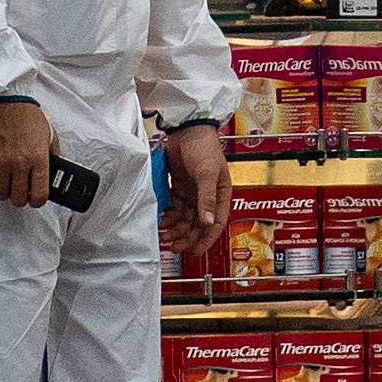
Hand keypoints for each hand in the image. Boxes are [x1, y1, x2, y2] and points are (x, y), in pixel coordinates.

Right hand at [0, 99, 57, 207]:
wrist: (5, 100)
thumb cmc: (27, 114)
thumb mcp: (49, 133)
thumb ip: (53, 154)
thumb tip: (55, 172)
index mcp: (39, 158)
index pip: (40, 194)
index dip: (38, 202)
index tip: (36, 199)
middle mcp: (20, 163)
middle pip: (19, 199)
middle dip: (21, 198)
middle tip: (21, 191)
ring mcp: (2, 163)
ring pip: (1, 194)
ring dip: (5, 192)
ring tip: (7, 183)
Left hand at [161, 121, 231, 253]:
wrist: (188, 129)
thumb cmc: (204, 148)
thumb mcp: (208, 174)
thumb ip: (206, 199)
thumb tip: (207, 222)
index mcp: (220, 194)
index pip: (216, 223)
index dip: (206, 239)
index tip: (196, 251)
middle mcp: (206, 196)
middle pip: (197, 224)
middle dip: (187, 236)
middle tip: (174, 246)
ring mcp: (192, 192)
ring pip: (184, 217)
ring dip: (176, 228)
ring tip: (164, 235)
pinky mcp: (179, 186)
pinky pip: (174, 207)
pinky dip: (168, 214)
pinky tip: (161, 219)